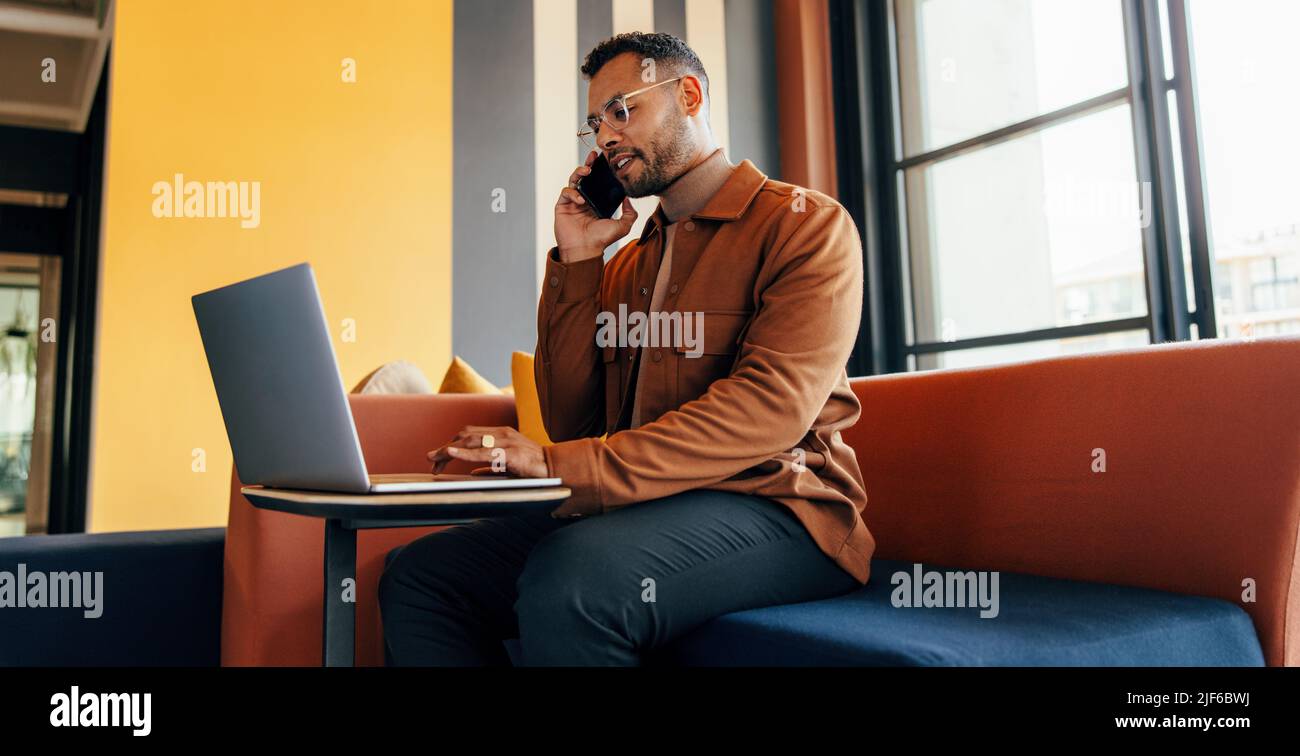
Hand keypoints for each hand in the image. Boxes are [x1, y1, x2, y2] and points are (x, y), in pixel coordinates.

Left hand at [427, 426, 547, 477]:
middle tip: (431, 462)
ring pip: (469, 440)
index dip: (451, 444)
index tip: (438, 458)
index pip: (469, 433)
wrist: (555, 469)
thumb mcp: (508, 465)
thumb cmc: (533, 469)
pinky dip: (463, 452)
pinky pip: (482, 453)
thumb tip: (472, 473)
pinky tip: (450, 453)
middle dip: (444, 448)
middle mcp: (501, 433)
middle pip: (465, 434)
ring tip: (433, 459)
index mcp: (500, 433)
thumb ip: (490, 466)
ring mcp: (505, 441)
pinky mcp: (509, 454)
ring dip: (448, 450)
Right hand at [554, 150, 637, 262]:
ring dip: (579, 173)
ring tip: (586, 171)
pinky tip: (581, 200)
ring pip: (574, 180)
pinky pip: (566, 192)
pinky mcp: (562, 206)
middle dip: (588, 165)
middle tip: (593, 157)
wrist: (584, 250)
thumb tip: (629, 199)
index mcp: (597, 203)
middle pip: (585, 177)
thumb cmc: (601, 240)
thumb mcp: (623, 226)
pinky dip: (573, 192)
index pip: (598, 182)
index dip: (601, 171)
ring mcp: (572, 202)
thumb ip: (630, 213)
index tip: (605, 161)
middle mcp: (584, 201)